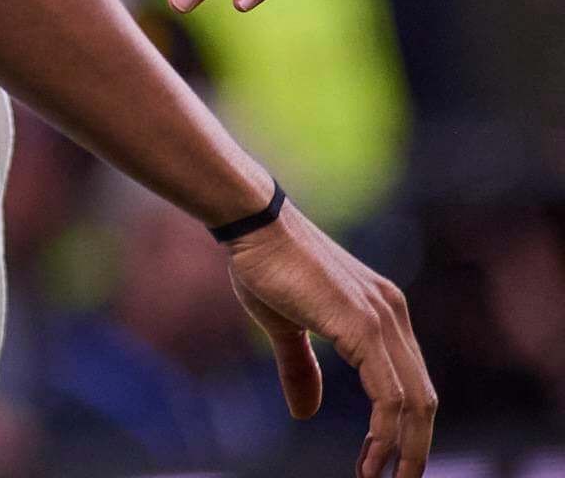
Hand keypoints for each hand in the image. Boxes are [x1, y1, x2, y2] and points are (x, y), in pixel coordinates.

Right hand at [224, 203, 434, 477]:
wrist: (251, 222)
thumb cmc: (262, 263)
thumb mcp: (283, 326)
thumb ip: (301, 368)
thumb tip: (305, 413)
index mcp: (382, 313)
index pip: (409, 382)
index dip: (402, 427)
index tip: (381, 461)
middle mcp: (393, 315)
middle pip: (423, 399)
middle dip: (412, 447)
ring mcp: (383, 319)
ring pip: (414, 402)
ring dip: (402, 448)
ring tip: (381, 477)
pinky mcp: (365, 325)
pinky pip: (391, 393)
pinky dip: (387, 431)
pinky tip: (372, 453)